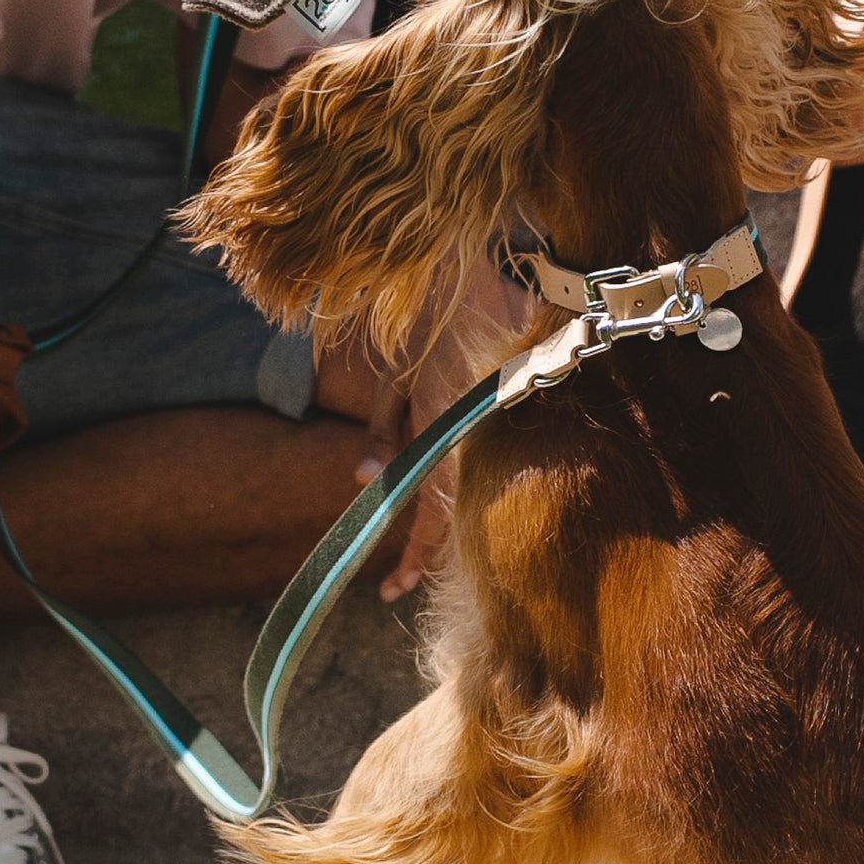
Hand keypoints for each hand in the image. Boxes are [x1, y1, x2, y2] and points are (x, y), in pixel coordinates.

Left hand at [359, 261, 534, 603]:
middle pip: (449, 515)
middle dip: (422, 553)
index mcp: (445, 431)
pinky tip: (445, 506)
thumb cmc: (428, 322)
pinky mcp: (499, 416)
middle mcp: (472, 439)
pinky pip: (479, 466)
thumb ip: (382, 430)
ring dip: (438, 526)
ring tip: (412, 559)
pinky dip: (461, 490)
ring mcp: (488, 430)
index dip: (414, 555)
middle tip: (394, 586)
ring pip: (464, 494)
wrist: (476, 275)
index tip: (394, 588)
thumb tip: (363, 481)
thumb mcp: (393, 378)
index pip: (430, 513)